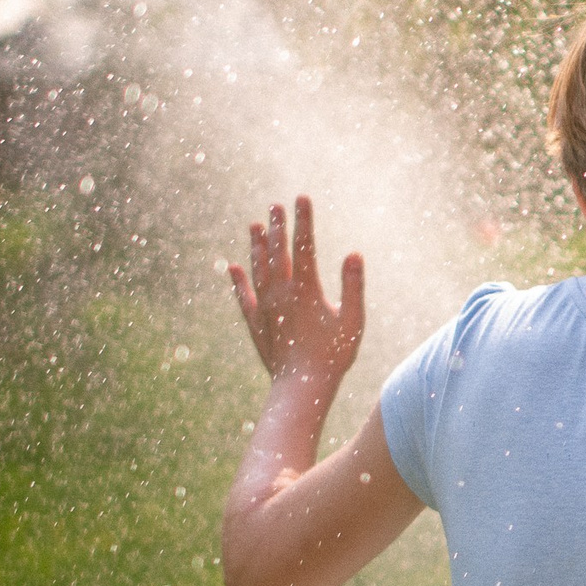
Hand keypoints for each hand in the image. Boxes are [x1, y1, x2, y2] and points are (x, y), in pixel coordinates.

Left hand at [228, 195, 364, 388]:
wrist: (301, 387)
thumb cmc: (333, 356)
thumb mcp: (352, 321)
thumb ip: (353, 286)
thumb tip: (353, 253)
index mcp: (306, 290)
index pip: (304, 246)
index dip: (303, 221)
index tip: (301, 198)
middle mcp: (281, 294)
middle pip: (277, 252)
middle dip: (278, 226)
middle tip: (275, 204)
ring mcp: (265, 308)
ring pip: (258, 270)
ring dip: (256, 246)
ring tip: (254, 225)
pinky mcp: (256, 324)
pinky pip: (243, 297)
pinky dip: (238, 281)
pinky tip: (232, 267)